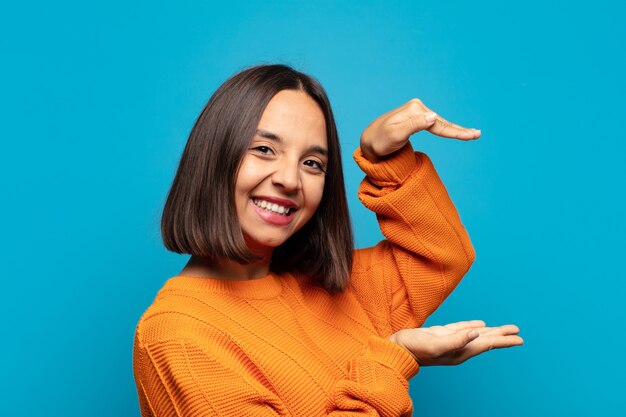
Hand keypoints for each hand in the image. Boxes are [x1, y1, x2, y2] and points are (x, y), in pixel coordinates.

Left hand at [360, 98, 480, 161]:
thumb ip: (413, 125)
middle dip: (460, 130)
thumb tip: (433, 116)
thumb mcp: (395, 135)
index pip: (439, 124)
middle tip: (478, 135)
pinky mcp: (414, 117)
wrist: (368, 141)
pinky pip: (434, 124)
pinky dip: (446, 128)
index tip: (472, 136)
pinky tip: (454, 130)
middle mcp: (417, 107)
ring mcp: (416, 112)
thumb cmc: (379, 141)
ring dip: (456, 129)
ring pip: (440, 123)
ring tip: (472, 134)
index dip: (456, 132)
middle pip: (442, 122)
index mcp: (415, 110)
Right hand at [388, 320, 522, 365]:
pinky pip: (463, 329)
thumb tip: (477, 333)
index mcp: (460, 352)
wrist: (397, 349)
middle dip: (502, 335)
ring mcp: (451, 341)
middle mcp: (459, 348)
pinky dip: (473, 326)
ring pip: (476, 335)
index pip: (487, 344)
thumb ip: (456, 340)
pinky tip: (480, 325)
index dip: (503, 340)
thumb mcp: (436, 345)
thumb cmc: (414, 348)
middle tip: (517, 331)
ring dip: (491, 331)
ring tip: (504, 329)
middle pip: (485, 340)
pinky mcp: (442, 335)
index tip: (519, 338)